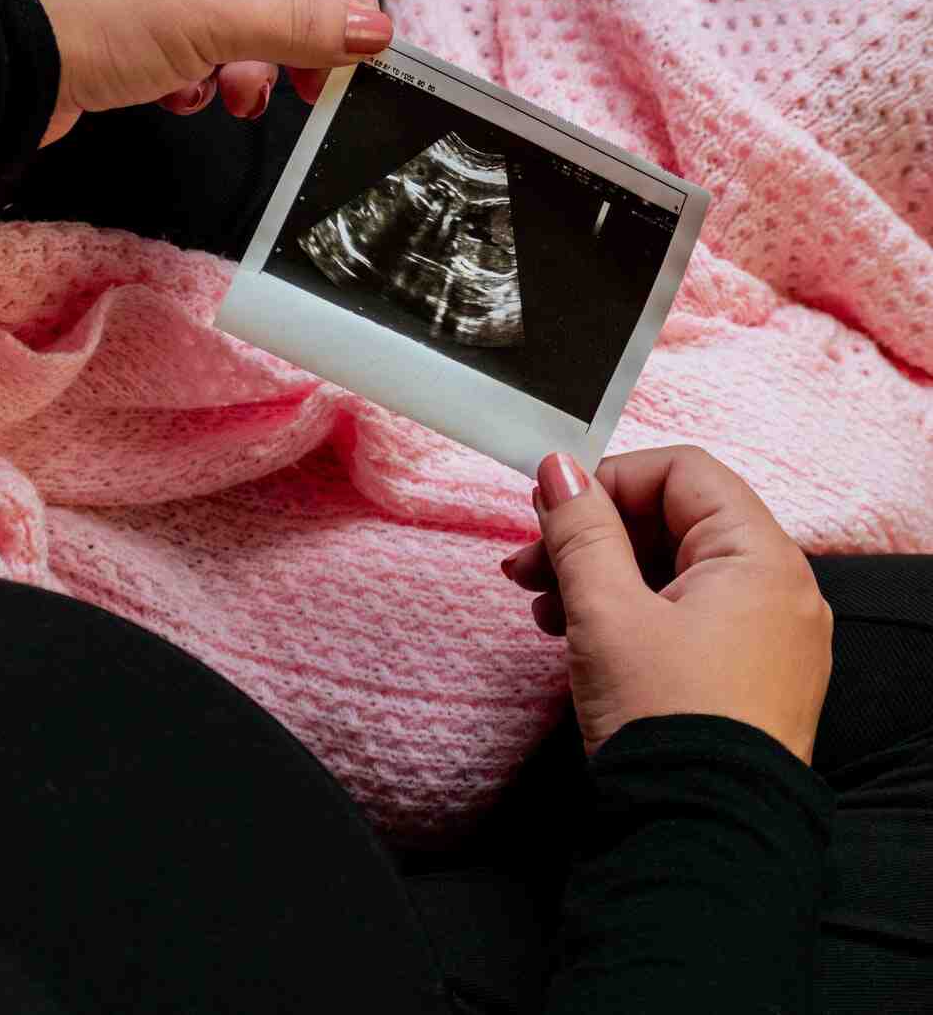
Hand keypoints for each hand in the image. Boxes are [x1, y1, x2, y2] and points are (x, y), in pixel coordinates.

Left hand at [0, 0, 391, 145]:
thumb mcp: (212, 18)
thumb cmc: (89, 14)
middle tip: (312, 84)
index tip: (365, 44)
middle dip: (290, 35)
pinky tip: (181, 96)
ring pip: (233, 17)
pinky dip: (199, 76)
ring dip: (246, 64)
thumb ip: (301, 24)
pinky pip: (192, 43)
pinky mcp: (123, 18)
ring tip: (236, 98)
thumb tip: (374, 32)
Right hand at [502, 446, 832, 762]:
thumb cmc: (667, 727)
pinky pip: (688, 615)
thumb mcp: (606, 612)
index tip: (556, 506)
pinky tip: (577, 635)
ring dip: (603, 575)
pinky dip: (632, 612)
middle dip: (596, 535)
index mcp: (761, 559)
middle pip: (676, 520)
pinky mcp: (747, 674)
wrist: (696, 840)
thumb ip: (581, 529)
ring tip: (544, 607)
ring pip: (675, 570)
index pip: (683, 472)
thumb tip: (562, 470)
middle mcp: (778, 590)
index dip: (611, 480)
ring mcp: (767, 636)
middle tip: (534, 560)